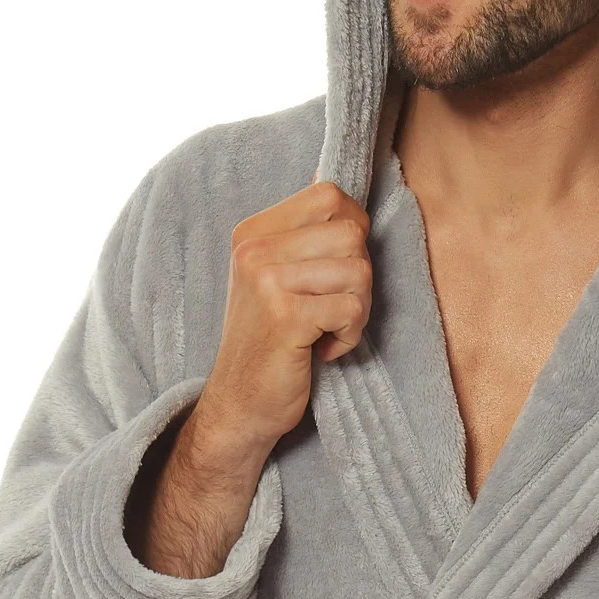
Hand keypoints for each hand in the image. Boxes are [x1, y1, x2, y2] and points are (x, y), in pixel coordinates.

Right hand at [194, 174, 373, 455]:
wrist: (239, 403)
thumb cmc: (269, 342)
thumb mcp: (276, 279)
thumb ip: (305, 238)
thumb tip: (344, 194)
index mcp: (253, 232)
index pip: (329, 195)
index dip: (352, 231)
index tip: (334, 271)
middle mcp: (255, 249)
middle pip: (352, 233)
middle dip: (359, 276)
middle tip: (334, 309)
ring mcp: (267, 281)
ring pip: (359, 271)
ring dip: (357, 310)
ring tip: (327, 331)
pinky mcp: (285, 317)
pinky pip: (352, 310)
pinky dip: (349, 337)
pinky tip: (323, 350)